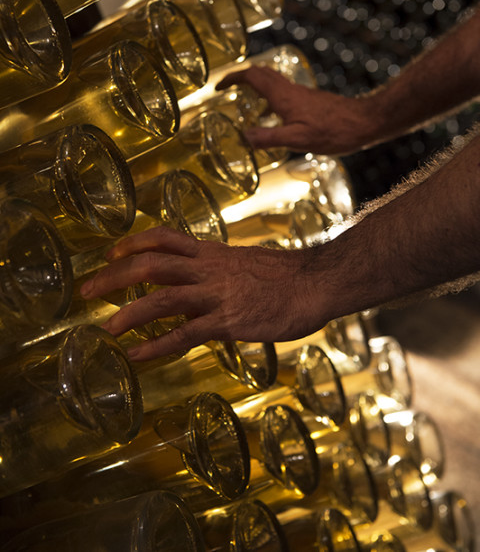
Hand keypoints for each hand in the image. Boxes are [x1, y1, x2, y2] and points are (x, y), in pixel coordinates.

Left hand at [80, 226, 330, 361]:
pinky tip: (138, 356)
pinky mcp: (228, 321)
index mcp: (212, 253)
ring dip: (129, 313)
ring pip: (161, 298)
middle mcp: (208, 270)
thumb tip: (205, 280)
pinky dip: (157, 346)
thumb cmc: (288, 276)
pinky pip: (185, 334)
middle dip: (114, 276)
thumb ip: (221, 271)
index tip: (112, 253)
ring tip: (106, 328)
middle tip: (87, 290)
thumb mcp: (247, 263)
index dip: (134, 243)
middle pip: (151, 264)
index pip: (165, 238)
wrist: (316, 282)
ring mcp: (217, 295)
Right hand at [216, 65, 378, 154]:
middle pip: (261, 73)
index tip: (218, 86)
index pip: (252, 76)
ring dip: (255, 86)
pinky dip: (269, 98)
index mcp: (283, 96)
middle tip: (227, 88)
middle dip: (240, 78)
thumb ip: (269, 138)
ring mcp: (301, 94)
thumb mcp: (298, 140)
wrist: (364, 123)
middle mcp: (290, 90)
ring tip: (244, 102)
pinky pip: (283, 93)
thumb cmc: (334, 131)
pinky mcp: (310, 101)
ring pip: (272, 82)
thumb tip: (244, 136)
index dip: (232, 78)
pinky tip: (273, 118)